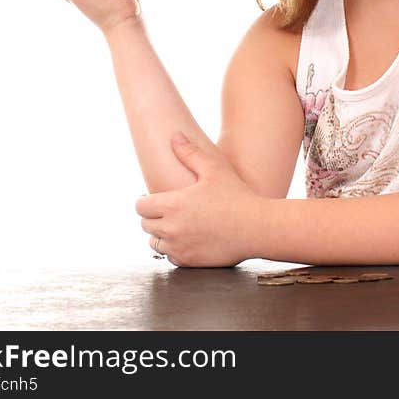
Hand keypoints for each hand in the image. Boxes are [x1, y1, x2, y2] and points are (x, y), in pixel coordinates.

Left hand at [135, 132, 263, 266]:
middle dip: (153, 217)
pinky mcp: (189, 262)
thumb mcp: (214, 169)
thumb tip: (174, 136)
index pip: (140, 206)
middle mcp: (171, 228)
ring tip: (176, 225)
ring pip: (155, 243)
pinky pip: (170, 258)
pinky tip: (188, 239)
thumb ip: (190, 153)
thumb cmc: (237, 196)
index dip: (144, 201)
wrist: (257, 228)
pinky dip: (174, 250)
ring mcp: (179, 248)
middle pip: (145, 225)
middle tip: (167, 210)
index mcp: (173, 204)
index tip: (153, 198)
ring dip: (161, 235)